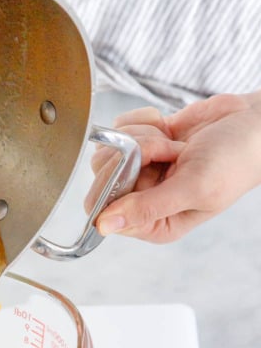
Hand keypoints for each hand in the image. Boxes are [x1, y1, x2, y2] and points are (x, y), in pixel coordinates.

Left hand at [90, 93, 260, 242]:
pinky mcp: (142, 143)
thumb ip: (147, 207)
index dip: (116, 185)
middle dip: (133, 155)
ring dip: (141, 137)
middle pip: (102, 178)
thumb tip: (103, 226)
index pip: (105, 213)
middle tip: (167, 150)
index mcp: (154, 224)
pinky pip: (120, 130)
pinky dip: (143, 121)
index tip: (144, 167)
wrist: (252, 122)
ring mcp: (141, 171)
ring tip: (173, 142)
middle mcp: (143, 201)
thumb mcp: (193, 188)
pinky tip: (167, 127)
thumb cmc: (235, 161)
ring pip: (109, 150)